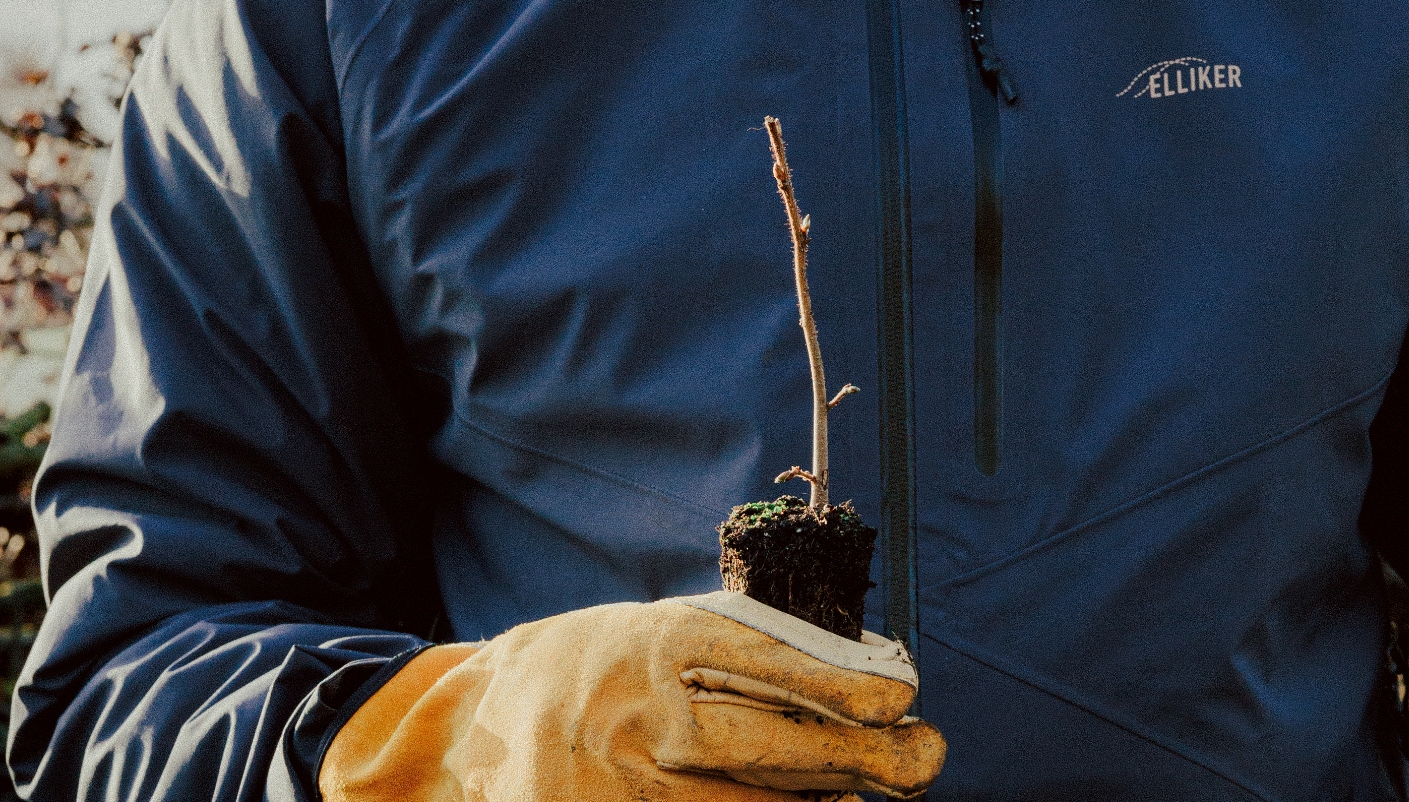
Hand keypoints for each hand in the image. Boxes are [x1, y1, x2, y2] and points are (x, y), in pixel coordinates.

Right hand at [318, 592, 944, 800]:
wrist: (472, 728)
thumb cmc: (593, 674)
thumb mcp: (653, 635)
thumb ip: (737, 654)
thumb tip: (859, 686)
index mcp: (648, 640)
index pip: (756, 655)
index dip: (837, 683)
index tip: (904, 697)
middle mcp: (627, 710)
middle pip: (757, 744)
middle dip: (854, 758)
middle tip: (924, 756)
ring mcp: (607, 783)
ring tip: (873, 796)